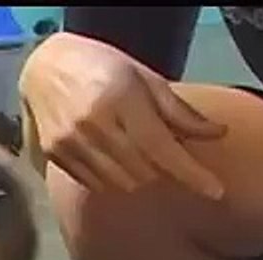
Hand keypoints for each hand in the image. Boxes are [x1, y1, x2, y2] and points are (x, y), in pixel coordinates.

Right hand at [18, 31, 226, 197]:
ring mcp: (70, 142)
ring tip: (138, 154)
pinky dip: (113, 179)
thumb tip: (217, 134)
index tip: (216, 191)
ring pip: (120, 183)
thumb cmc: (102, 67)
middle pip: (143, 172)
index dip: (191, 174)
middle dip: (163, 171)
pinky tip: (114, 159)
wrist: (45, 66)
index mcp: (121, 99)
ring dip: (139, 177)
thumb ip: (179, 111)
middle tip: (166, 155)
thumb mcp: (146, 79)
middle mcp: (93, 124)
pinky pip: (95, 184)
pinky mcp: (55, 155)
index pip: (161, 148)